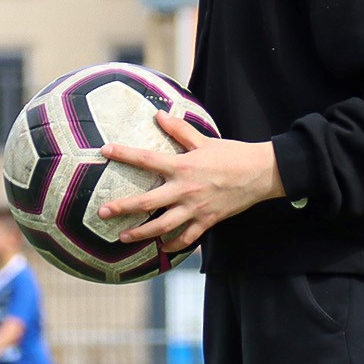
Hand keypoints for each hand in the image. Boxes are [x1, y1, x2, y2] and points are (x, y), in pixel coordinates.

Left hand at [97, 114, 282, 252]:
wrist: (260, 174)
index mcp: (182, 166)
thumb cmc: (232, 155)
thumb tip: (159, 114)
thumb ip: (179, 130)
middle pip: (146, 203)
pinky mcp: (207, 221)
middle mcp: (184, 190)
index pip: (146, 159)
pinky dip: (172, 245)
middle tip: (102, 213)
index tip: (105, 151)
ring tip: (123, 238)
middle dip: (122, 208)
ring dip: (140, 233)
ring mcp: (195, 209)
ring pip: (162, 227)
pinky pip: (186, 238)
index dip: (124, 154)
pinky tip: (161, 248)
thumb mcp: (204, 140)